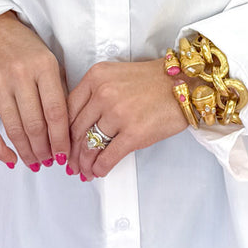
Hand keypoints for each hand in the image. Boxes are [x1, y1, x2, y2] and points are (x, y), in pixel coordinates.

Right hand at [0, 12, 70, 170]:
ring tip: (35, 162)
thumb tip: (67, 133)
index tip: (65, 154)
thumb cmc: (26, 50)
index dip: (61, 139)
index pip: (56, 112)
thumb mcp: (51, 63)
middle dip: (45, 150)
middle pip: (35, 125)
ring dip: (26, 152)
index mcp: (44, 67)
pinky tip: (11, 158)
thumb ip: (59, 93)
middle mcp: (20, 75)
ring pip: (14, 130)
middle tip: (50, 161)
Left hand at [67, 57, 191, 179]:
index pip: (68, 109)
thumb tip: (80, 124)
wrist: (185, 83)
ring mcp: (118, 114)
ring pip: (90, 145)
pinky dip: (100, 167)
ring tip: (84, 171)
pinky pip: (108, 156)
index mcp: (96, 77)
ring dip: (84, 163)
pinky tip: (99, 171)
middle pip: (76, 130)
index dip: (62, 131)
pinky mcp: (134, 133)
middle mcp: (104, 94)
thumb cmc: (154, 81)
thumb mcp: (116, 75)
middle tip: (70, 163)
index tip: (62, 143)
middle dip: (72, 151)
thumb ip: (96, 94)